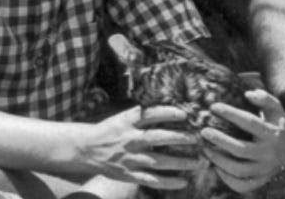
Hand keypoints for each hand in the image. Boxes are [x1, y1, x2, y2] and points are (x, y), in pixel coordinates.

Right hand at [81, 105, 201, 189]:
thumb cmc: (111, 129)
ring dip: (181, 162)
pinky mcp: (128, 174)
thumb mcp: (124, 116)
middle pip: (157, 138)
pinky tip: (183, 181)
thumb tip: (171, 102)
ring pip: (159, 161)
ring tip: (199, 162)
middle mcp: (130, 139)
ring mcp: (130, 158)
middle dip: (179, 138)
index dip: (168, 113)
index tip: (185, 114)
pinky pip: (151, 180)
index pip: (150, 115)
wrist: (85, 148)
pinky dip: (168, 182)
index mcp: (129, 122)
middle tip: (197, 139)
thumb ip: (144, 113)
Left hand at [201, 89, 284, 192]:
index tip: (214, 106)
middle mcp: (269, 153)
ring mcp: (264, 169)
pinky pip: (241, 184)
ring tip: (205, 149)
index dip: (230, 113)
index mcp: (272, 133)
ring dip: (218, 160)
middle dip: (220, 139)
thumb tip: (248, 93)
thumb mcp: (276, 109)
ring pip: (238, 169)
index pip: (249, 122)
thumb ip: (264, 98)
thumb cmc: (277, 124)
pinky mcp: (259, 181)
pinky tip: (216, 166)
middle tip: (204, 131)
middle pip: (240, 149)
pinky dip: (226, 178)